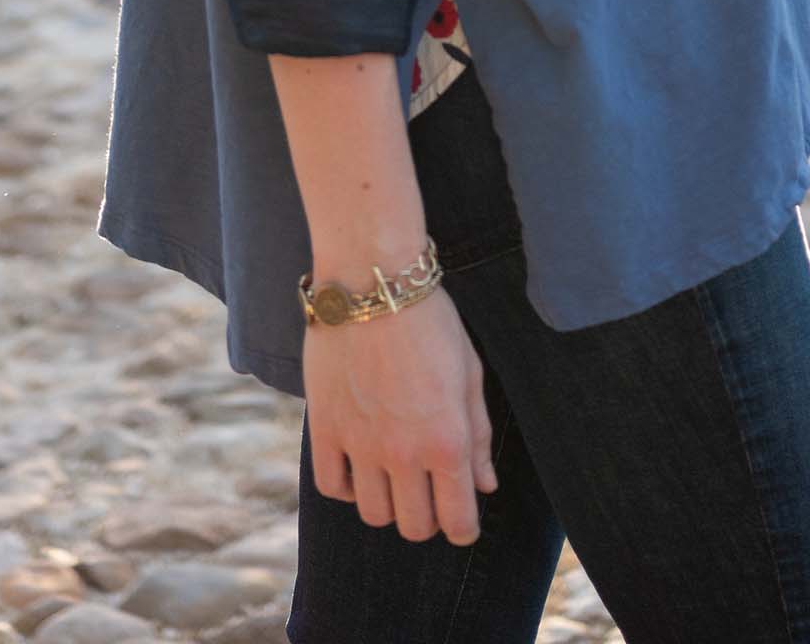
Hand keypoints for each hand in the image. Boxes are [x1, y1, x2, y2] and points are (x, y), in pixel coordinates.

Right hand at [303, 281, 498, 544]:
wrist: (372, 282)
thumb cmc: (430, 321)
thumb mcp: (469, 371)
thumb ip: (477, 435)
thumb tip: (484, 484)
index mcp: (447, 440)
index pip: (457, 520)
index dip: (463, 528)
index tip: (462, 519)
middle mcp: (403, 452)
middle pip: (414, 526)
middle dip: (427, 519)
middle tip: (428, 493)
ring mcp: (360, 444)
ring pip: (374, 514)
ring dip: (388, 504)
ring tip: (394, 477)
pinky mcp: (325, 429)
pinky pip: (332, 486)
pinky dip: (348, 487)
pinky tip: (359, 465)